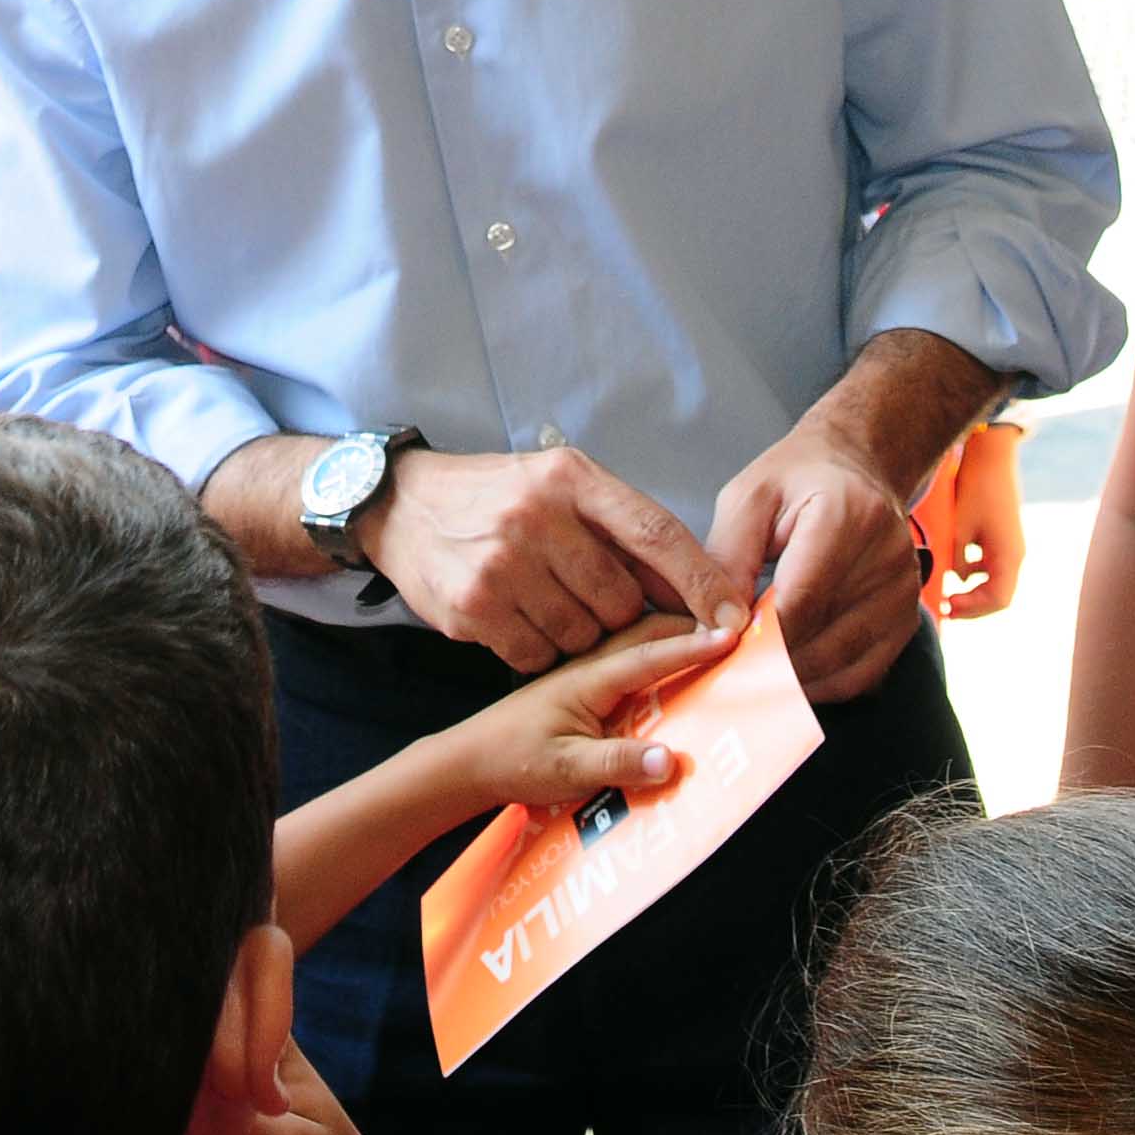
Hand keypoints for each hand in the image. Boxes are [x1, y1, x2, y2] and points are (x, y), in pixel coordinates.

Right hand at [366, 446, 744, 672]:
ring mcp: (501, 567)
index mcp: (570, 478)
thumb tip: (694, 588)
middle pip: (620, 600)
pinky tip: (519, 618)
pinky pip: (537, 656)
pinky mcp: (472, 610)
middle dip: (619, 613)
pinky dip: (537, 649)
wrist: (401, 504)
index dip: (700, 581)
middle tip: (592, 599)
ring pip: (581, 636)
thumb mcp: (559, 484)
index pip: (655, 532)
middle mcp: (536, 518)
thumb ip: (620, 528)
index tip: (733, 618)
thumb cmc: (496, 496)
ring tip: (547, 602)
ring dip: (577, 634)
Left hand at [419, 619, 727, 817]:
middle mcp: (592, 664)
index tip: (732, 633)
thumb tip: (669, 760)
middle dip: (695, 619)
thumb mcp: (565, 771)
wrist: (471, 760)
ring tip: (719, 626)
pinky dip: (661, 645)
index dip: (694, 643)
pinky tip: (678, 652)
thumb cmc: (512, 762)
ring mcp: (589, 669)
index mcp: (589, 678)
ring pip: (641, 635)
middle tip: (740, 619)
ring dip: (679, 627)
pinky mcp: (586, 681)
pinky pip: (632, 653)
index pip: (650, 653)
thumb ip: (616, 763)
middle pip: (651, 630)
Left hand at [710, 415, 927, 701]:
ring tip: (751, 677)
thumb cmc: (795, 479)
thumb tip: (719, 627)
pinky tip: (789, 678)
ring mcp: (904, 593)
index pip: (801, 600)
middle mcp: (887, 558)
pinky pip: (863, 673)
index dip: (758, 636)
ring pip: (842, 664)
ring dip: (793, 681)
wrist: (859, 466)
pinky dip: (823, 684)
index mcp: (848, 516)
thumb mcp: (748, 500)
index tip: (719, 654)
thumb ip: (728, 559)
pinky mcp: (908, 619)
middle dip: (769, 665)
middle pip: (823, 639)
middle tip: (726, 675)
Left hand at [923, 427, 1026, 618]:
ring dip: (974, 592)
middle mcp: (1015, 555)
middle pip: (999, 596)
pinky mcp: (1003, 538)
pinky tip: (956, 569)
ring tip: (948, 594)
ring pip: (996, 583)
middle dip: (972, 606)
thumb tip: (953, 580)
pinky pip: (992, 567)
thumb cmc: (976, 489)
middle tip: (945, 608)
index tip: (947, 606)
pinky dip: (975, 574)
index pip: (998, 600)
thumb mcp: (959, 528)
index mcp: (1009, 556)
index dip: (972, 610)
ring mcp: (1011, 547)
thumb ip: (956, 560)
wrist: (992, 456)